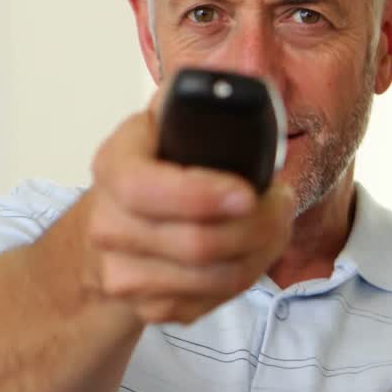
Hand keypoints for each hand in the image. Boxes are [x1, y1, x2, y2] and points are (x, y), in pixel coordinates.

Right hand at [83, 109, 295, 324]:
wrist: (123, 224)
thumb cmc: (161, 164)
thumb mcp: (170, 121)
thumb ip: (194, 100)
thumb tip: (229, 85)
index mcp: (114, 165)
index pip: (146, 188)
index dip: (203, 194)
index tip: (248, 191)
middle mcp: (108, 223)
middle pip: (197, 244)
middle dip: (259, 225)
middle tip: (283, 202)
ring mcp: (123, 272)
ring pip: (215, 278)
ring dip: (261, 251)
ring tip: (274, 223)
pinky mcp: (148, 306)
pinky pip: (213, 301)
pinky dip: (246, 276)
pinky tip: (250, 250)